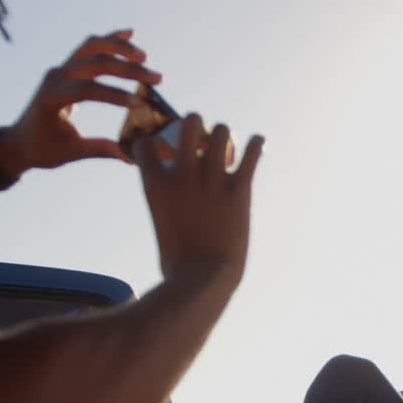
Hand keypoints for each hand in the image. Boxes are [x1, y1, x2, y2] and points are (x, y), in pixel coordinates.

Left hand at [0, 29, 162, 176]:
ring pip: (92, 47)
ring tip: (144, 57)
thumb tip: (133, 158)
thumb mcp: (71, 152)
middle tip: (156, 79)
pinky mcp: (67, 68)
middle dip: (127, 70)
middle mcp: (55, 77)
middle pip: (94, 63)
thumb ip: (101, 150)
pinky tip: (129, 33)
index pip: (87, 90)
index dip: (114, 95)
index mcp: (52, 98)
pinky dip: (109, 40)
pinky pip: (88, 48)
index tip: (139, 104)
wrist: (19, 140)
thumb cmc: (43, 149)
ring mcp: (61, 69)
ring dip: (119, 48)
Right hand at [134, 115, 263, 278]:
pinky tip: (258, 146)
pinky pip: (252, 152)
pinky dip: (257, 145)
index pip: (145, 144)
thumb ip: (166, 204)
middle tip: (202, 141)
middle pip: (190, 121)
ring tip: (229, 151)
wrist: (203, 280)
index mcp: (156, 184)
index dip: (153, 143)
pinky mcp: (238, 190)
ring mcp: (211, 179)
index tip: (162, 150)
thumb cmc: (180, 264)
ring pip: (222, 131)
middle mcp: (182, 174)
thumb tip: (174, 200)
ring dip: (226, 137)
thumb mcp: (161, 225)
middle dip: (197, 125)